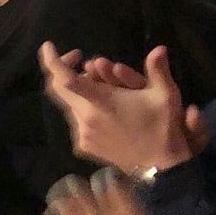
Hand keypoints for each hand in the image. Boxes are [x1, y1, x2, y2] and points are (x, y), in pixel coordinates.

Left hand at [38, 42, 193, 172]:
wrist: (161, 168)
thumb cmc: (163, 128)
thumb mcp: (166, 96)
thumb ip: (158, 69)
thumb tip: (159, 48)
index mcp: (101, 102)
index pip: (65, 79)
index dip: (52, 61)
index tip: (49, 46)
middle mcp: (85, 118)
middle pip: (58, 88)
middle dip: (64, 69)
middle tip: (79, 59)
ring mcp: (83, 134)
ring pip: (68, 103)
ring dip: (78, 90)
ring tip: (99, 84)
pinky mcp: (84, 146)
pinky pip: (75, 120)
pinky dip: (83, 107)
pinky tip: (102, 107)